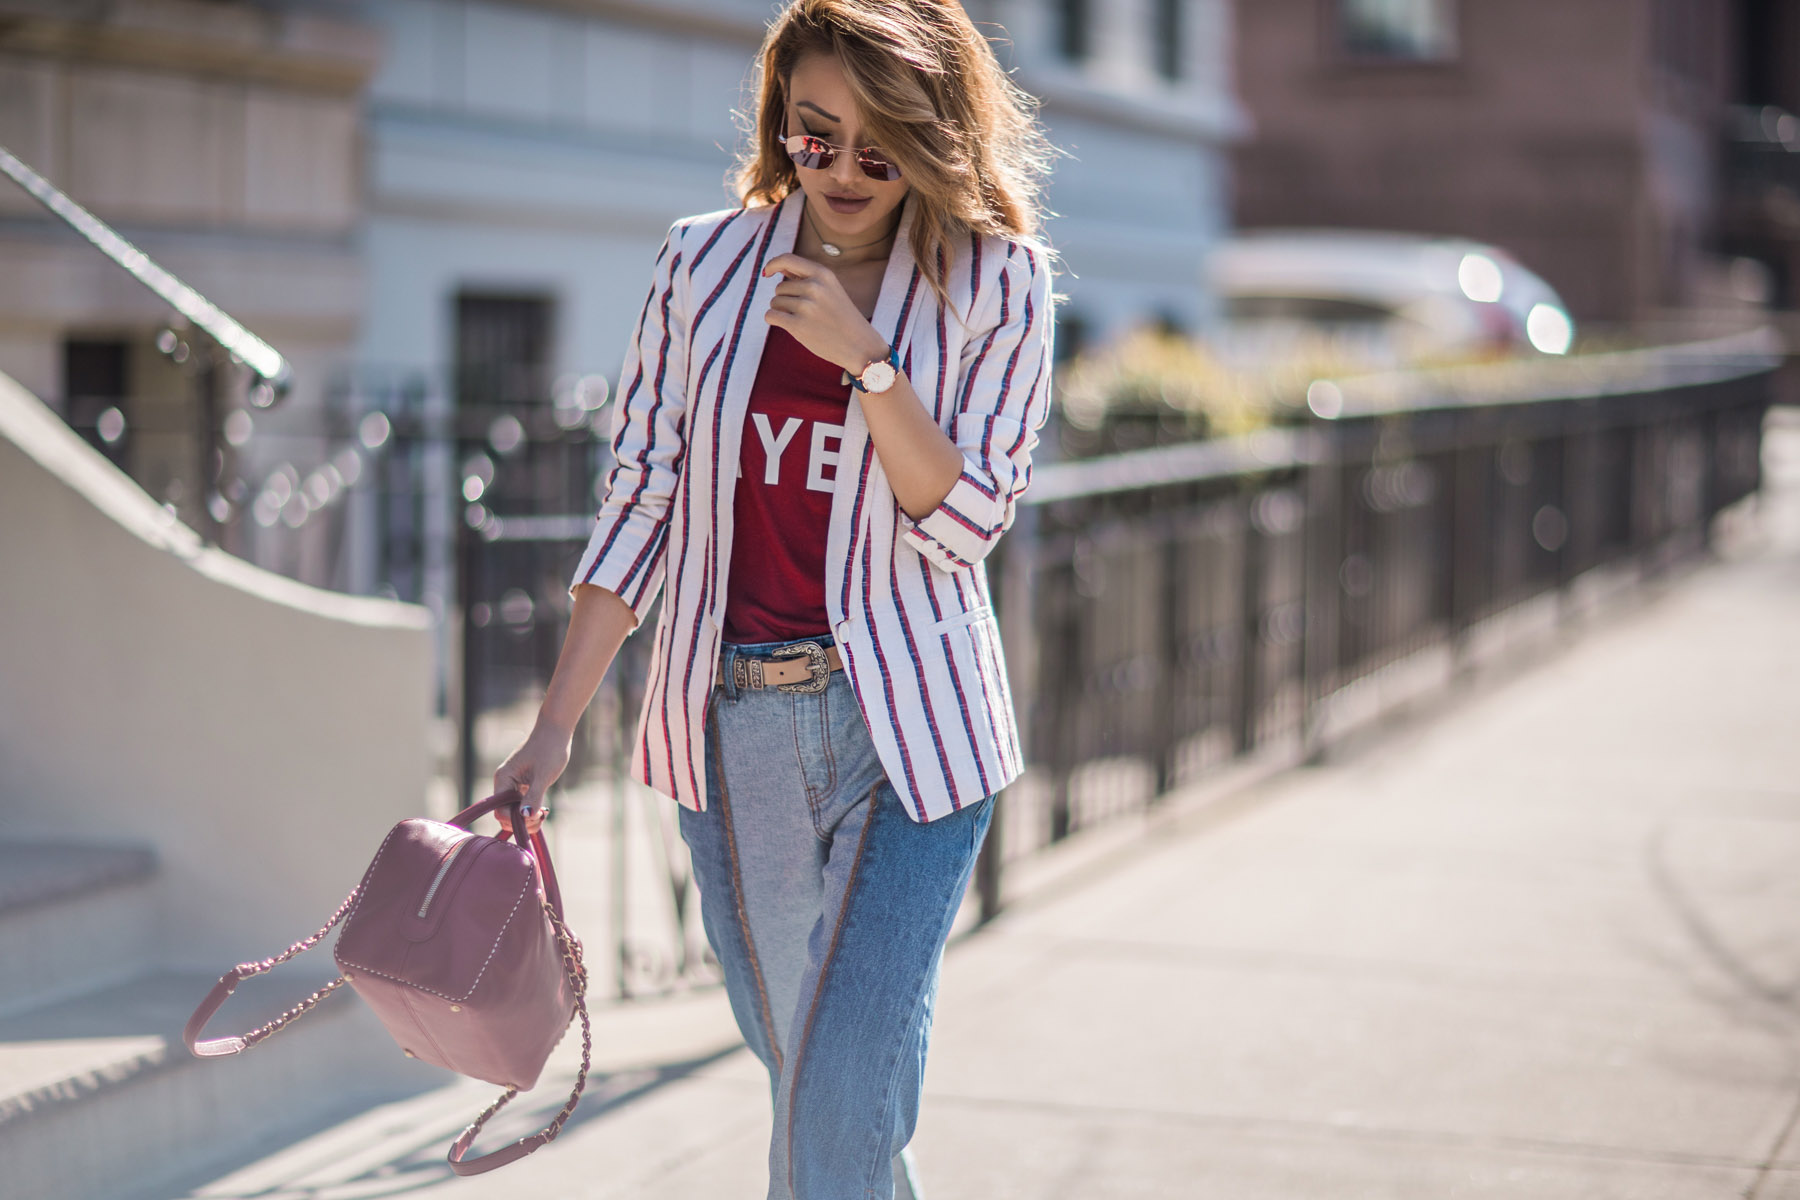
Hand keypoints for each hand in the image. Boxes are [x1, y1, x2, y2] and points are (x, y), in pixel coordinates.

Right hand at [492, 720, 571, 838]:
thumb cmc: (550, 749)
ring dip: (527, 816)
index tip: (536, 816)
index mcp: (503, 779)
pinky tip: (543, 809)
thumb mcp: (543, 775)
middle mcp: (503, 782)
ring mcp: (512, 784)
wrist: (556, 730)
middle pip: (505, 814)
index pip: (500, 811)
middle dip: (522, 821)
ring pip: (514, 810)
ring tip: (544, 813)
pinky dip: (530, 809)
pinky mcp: (521, 784)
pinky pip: (520, 803)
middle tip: (542, 816)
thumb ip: (533, 796)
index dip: (516, 820)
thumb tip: (525, 817)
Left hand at [762, 254, 888, 374]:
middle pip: (779, 288)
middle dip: (785, 300)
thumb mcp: (830, 290)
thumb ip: (805, 278)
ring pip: (775, 303)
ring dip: (782, 312)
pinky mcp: (798, 325)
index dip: (772, 264)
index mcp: (823, 274)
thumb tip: (777, 268)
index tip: (767, 273)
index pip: (787, 259)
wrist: (860, 346)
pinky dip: (773, 320)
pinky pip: (771, 316)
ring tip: (803, 321)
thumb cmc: (842, 318)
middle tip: (805, 313)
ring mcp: (806, 306)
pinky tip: (788, 325)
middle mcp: (814, 287)